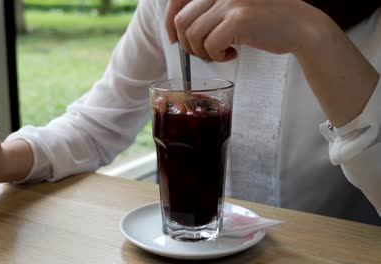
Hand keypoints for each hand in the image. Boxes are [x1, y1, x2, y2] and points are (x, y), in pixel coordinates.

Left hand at [165, 0, 330, 61]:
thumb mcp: (233, 9)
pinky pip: (210, 44)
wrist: (300, 26)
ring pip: (193, 35)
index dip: (169, 22)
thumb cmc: (265, 21)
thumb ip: (209, 12)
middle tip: (204, 52)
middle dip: (187, 44)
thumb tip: (177, 30)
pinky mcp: (238, 19)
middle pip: (181, 21)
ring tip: (220, 53)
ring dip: (203, 52)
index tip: (174, 39)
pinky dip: (217, 55)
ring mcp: (230, 2)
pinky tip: (232, 54)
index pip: (177, 0)